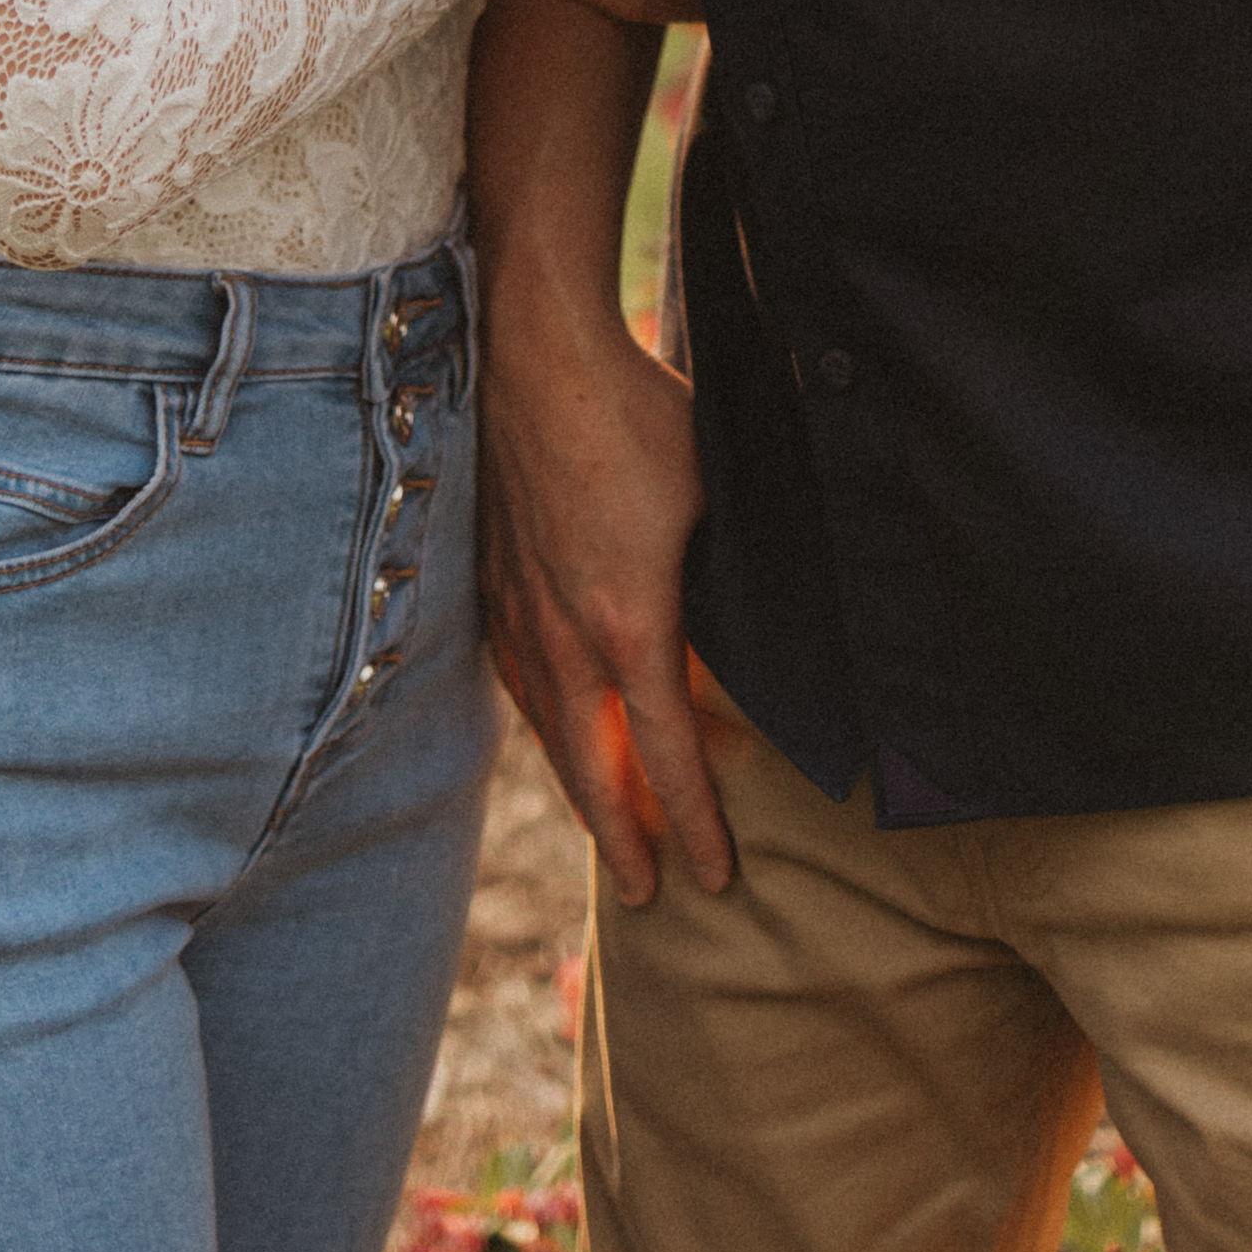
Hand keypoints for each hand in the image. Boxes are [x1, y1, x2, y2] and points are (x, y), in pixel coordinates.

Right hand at [481, 282, 735, 903]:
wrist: (541, 356)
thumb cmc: (640, 417)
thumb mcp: (719, 503)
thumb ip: (730, 585)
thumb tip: (759, 641)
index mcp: (630, 625)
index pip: (666, 756)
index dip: (694, 823)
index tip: (716, 878)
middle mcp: (564, 637)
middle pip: (594, 768)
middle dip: (627, 837)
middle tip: (650, 894)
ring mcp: (518, 611)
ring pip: (549, 730)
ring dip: (582, 788)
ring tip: (608, 829)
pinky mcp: (491, 580)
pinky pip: (516, 681)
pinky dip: (543, 726)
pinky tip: (554, 731)